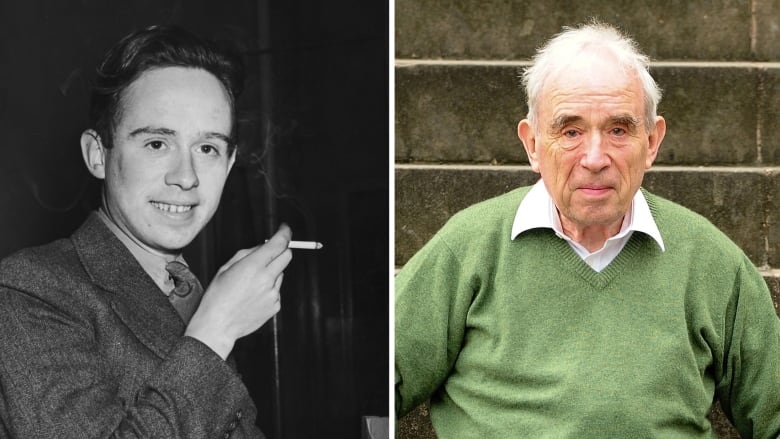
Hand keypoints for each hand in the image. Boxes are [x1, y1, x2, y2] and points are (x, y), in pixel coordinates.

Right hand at [185, 224, 292, 358]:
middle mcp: (267, 279)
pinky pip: (277, 290)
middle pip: (287, 256)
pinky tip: (253, 296)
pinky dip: (269, 288)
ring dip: (272, 272)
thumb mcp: (227, 267)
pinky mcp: (275, 305)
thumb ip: (248, 253)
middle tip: (269, 253)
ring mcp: (273, 293)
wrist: (218, 325)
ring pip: (281, 273)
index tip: (285, 229)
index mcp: (254, 266)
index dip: (285, 233)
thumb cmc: (218, 296)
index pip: (279, 243)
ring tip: (251, 283)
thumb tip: (263, 246)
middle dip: (281, 250)